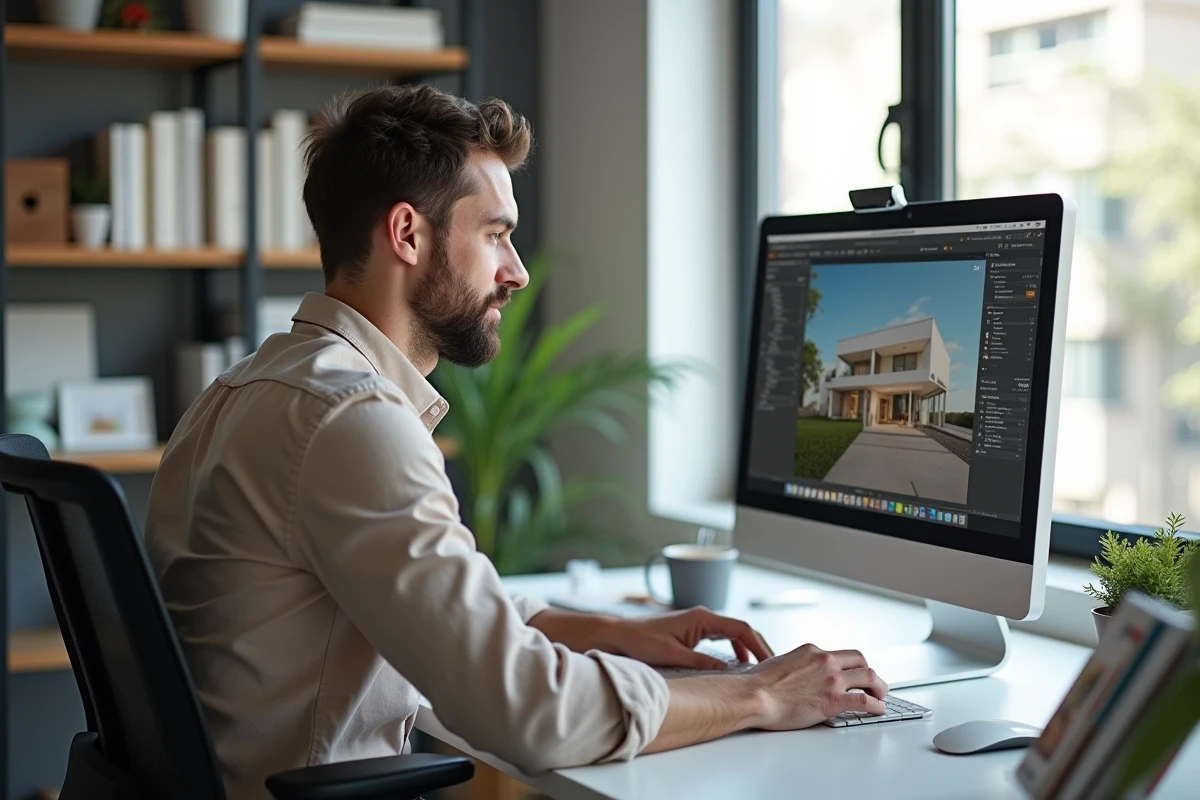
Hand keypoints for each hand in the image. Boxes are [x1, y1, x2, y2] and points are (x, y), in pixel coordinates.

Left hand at [599, 607, 773, 669]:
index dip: (758, 645)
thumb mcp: (673, 656)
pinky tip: (737, 662)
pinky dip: (734, 647)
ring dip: (747, 647)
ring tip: (759, 667)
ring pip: (732, 632)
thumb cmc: (642, 642)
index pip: (741, 628)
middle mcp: (704, 616)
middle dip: (758, 646)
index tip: (770, 661)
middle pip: (741, 629)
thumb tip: (728, 672)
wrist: (620, 635)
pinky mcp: (694, 629)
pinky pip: (722, 636)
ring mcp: (699, 621)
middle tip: (772, 666)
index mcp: (702, 618)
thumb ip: (702, 663)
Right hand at [747, 643, 887, 728]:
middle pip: (860, 661)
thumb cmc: (759, 683)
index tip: (853, 673)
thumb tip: (793, 673)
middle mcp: (825, 661)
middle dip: (869, 672)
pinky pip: (865, 701)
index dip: (850, 665)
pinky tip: (879, 710)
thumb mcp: (778, 662)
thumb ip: (794, 665)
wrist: (755, 696)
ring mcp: (831, 680)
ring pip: (870, 677)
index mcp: (811, 651)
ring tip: (881, 697)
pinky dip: (876, 706)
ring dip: (879, 687)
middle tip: (873, 684)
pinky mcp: (834, 700)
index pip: (839, 654)